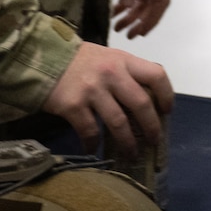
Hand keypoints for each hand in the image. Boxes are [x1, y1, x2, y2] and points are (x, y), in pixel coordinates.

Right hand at [42, 43, 172, 158]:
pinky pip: (90, 130)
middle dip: (151, 126)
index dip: (166, 95)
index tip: (167, 111)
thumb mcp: (110, 57)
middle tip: (154, 141)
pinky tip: (95, 149)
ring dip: (127, 142)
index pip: (157, 75)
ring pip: (118, 122)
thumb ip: (127, 73)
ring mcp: (92, 90)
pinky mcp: (73, 106)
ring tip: (131, 153)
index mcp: (124, 60)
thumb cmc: (81, 61)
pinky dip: (94, 143)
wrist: (44, 59)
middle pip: (141, 104)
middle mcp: (112, 74)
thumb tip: (147, 98)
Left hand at [111, 0, 171, 38]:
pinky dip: (126, 6)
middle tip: (128, 35)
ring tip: (117, 27)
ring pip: (143, 3)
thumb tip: (126, 7)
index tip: (141, 31)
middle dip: (141, 21)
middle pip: (153, 5)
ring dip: (132, 15)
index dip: (153, 18)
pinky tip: (115, 13)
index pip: (162, 2)